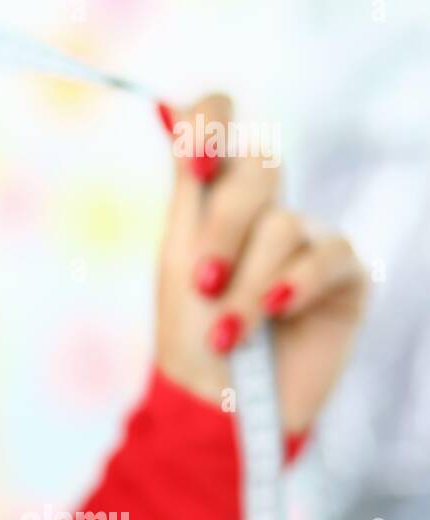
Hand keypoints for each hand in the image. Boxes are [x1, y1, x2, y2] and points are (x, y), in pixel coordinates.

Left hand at [155, 95, 366, 434]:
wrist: (218, 406)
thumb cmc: (188, 338)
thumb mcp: (179, 259)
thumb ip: (190, 192)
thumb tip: (175, 112)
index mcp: (214, 196)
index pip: (220, 119)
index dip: (211, 118)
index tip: (195, 159)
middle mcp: (263, 206)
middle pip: (257, 166)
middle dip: (222, 231)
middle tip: (201, 285)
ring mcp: (307, 238)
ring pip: (282, 224)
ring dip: (247, 285)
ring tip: (226, 335)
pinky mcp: (345, 274)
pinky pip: (326, 255)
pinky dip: (292, 287)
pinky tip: (275, 316)